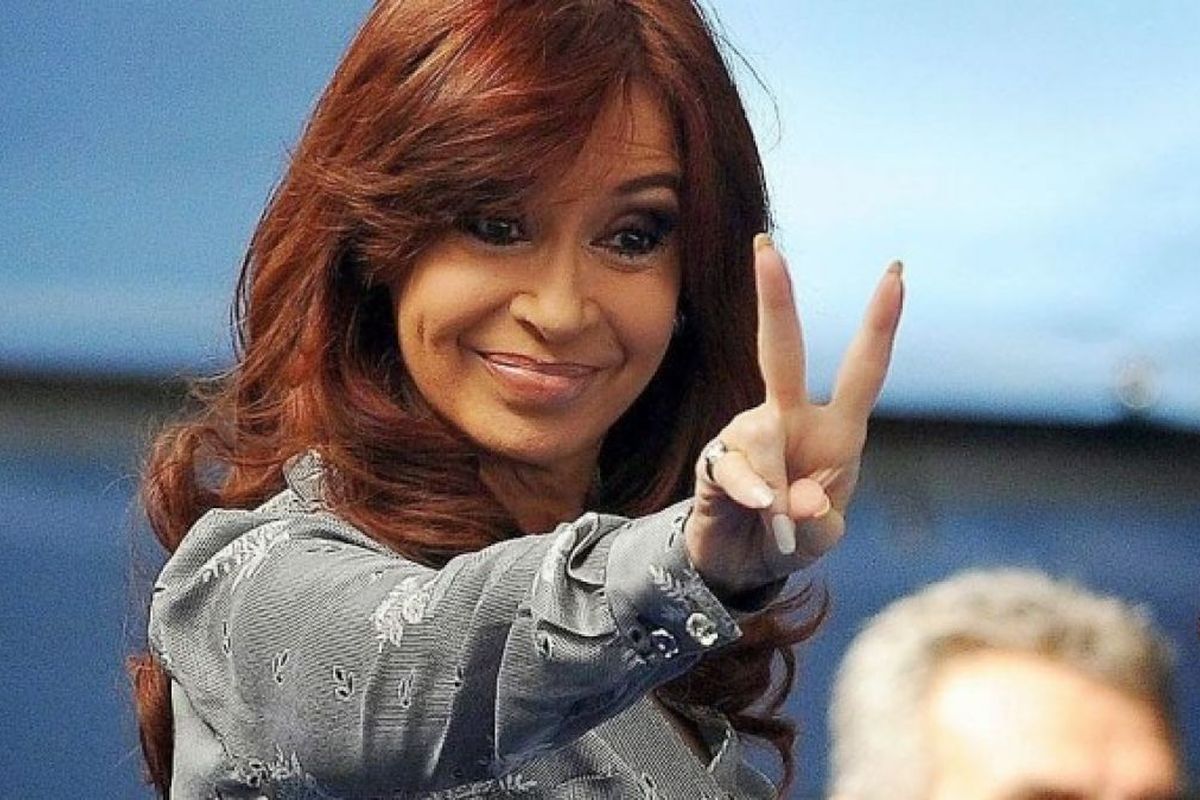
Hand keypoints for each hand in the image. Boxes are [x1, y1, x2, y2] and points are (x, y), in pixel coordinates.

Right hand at [684, 234, 903, 597]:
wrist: (740, 565)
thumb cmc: (796, 536)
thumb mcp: (823, 537)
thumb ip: (821, 519)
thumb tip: (801, 498)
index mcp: (835, 430)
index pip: (860, 370)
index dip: (878, 324)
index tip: (896, 272)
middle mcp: (788, 418)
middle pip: (780, 349)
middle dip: (776, 298)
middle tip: (765, 247)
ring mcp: (749, 435)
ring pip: (760, 434)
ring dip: (775, 485)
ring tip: (781, 525)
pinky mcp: (717, 460)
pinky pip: (733, 467)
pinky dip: (752, 492)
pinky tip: (761, 510)